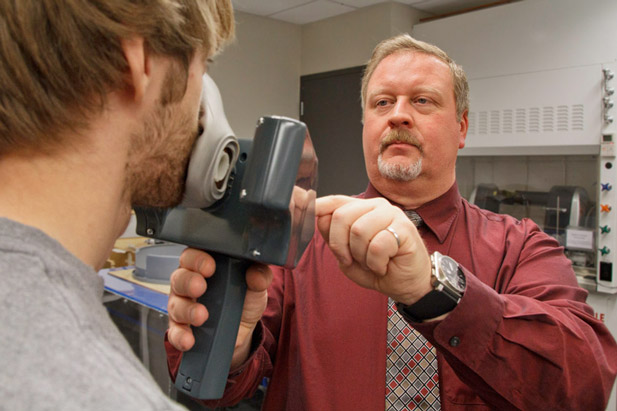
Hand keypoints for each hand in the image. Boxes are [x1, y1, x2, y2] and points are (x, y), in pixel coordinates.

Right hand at [166, 248, 272, 367]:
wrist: (243, 330)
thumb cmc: (244, 298)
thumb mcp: (256, 286)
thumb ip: (259, 276)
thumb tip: (257, 273)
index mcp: (205, 264)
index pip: (193, 254)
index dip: (197, 258)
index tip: (209, 267)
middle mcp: (189, 281)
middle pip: (179, 277)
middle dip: (188, 281)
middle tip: (200, 288)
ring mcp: (182, 305)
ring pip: (175, 304)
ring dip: (186, 310)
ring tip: (201, 316)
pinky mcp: (181, 327)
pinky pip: (174, 331)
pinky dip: (180, 335)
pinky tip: (189, 339)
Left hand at [315, 195, 431, 304]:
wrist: (408, 285)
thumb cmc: (379, 267)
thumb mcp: (347, 256)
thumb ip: (333, 237)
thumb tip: (317, 217)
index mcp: (360, 210)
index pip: (334, 202)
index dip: (316, 205)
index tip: (299, 206)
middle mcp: (375, 207)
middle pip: (341, 217)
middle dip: (340, 246)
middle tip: (352, 260)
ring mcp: (392, 215)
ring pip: (359, 231)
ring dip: (361, 256)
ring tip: (373, 262)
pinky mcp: (405, 228)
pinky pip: (377, 245)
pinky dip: (376, 262)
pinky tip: (385, 264)